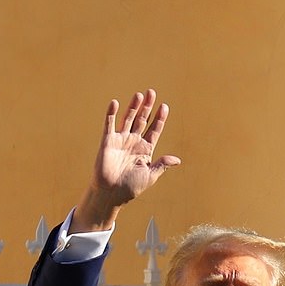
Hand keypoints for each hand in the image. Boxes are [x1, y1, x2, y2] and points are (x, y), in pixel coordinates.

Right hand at [72, 89, 180, 231]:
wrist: (111, 193)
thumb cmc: (131, 188)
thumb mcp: (150, 176)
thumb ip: (162, 165)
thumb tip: (177, 160)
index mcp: (145, 151)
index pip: (154, 130)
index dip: (159, 119)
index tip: (164, 107)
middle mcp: (133, 143)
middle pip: (142, 120)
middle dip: (147, 107)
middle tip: (152, 92)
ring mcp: (120, 141)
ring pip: (128, 119)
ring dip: (133, 107)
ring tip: (140, 95)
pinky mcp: (108, 141)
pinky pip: (109, 124)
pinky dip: (111, 114)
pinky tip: (115, 103)